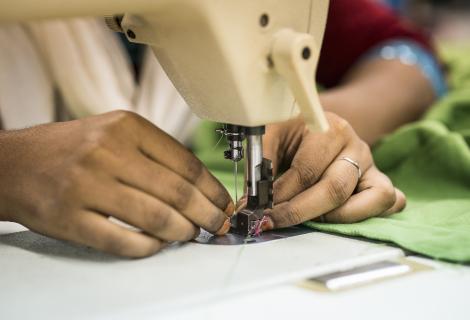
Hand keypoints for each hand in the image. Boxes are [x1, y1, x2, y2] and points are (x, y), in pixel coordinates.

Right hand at [0, 111, 232, 256]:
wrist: (14, 163)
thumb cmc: (73, 148)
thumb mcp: (114, 132)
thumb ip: (154, 153)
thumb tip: (198, 187)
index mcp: (126, 127)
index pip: (186, 163)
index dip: (213, 189)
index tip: (225, 203)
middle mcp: (108, 152)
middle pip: (177, 192)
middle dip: (207, 214)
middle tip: (219, 225)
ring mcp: (88, 186)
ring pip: (156, 218)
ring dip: (183, 231)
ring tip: (191, 234)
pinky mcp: (71, 218)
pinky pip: (124, 241)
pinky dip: (150, 247)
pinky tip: (158, 244)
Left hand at [259, 112, 404, 228]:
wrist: (318, 123)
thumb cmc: (291, 131)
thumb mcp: (272, 135)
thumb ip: (261, 161)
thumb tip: (253, 198)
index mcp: (330, 129)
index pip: (306, 171)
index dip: (279, 195)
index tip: (257, 210)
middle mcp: (356, 146)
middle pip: (335, 189)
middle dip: (298, 211)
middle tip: (271, 221)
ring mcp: (371, 166)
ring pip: (373, 199)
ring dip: (336, 218)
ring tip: (307, 221)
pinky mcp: (378, 181)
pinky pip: (392, 201)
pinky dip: (371, 214)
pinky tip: (340, 218)